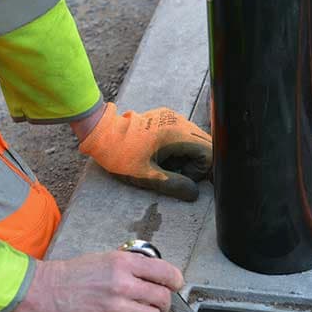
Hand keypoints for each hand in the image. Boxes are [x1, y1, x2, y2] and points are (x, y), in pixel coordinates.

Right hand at [11, 251, 182, 311]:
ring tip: (136, 307)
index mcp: (123, 263)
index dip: (175, 280)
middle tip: (157, 299)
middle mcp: (122, 284)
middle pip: (163, 297)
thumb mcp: (105, 258)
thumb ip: (132, 265)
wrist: (44, 292)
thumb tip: (157, 274)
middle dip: (163, 299)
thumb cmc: (72, 275)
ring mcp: (116, 307)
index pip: (165, 272)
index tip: (176, 283)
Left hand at [77, 103, 211, 200]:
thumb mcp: (147, 176)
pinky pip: (183, 135)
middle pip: (205, 146)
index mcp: (177, 134)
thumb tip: (194, 193)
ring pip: (195, 140)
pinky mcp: (165, 118)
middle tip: (172, 171)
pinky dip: (178, 148)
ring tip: (164, 163)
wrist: (101, 133)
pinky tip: (160, 154)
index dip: (201, 170)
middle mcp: (179, 122)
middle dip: (195, 163)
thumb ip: (174, 185)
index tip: (182, 178)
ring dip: (186, 156)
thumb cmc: (121, 155)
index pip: (210, 153)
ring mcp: (172, 118)